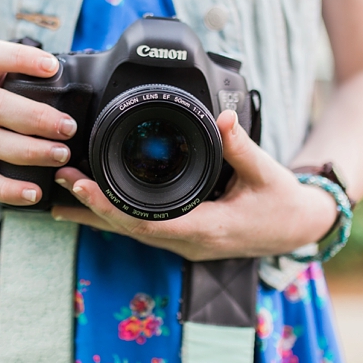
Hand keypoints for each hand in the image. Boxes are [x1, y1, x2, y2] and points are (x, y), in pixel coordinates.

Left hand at [50, 110, 337, 260]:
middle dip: (93, 206)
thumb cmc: (284, 203)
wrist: (300, 228)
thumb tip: (221, 117)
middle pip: (130, 230)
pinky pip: (143, 230)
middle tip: (62, 181)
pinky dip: (116, 217)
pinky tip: (93, 206)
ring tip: (62, 195)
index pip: (148, 223)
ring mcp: (186, 245)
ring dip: (98, 214)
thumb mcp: (266, 172)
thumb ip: (240, 146)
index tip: (85, 186)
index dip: (112, 207)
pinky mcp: (185, 239)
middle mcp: (190, 243)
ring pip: (132, 233)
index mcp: (208, 228)